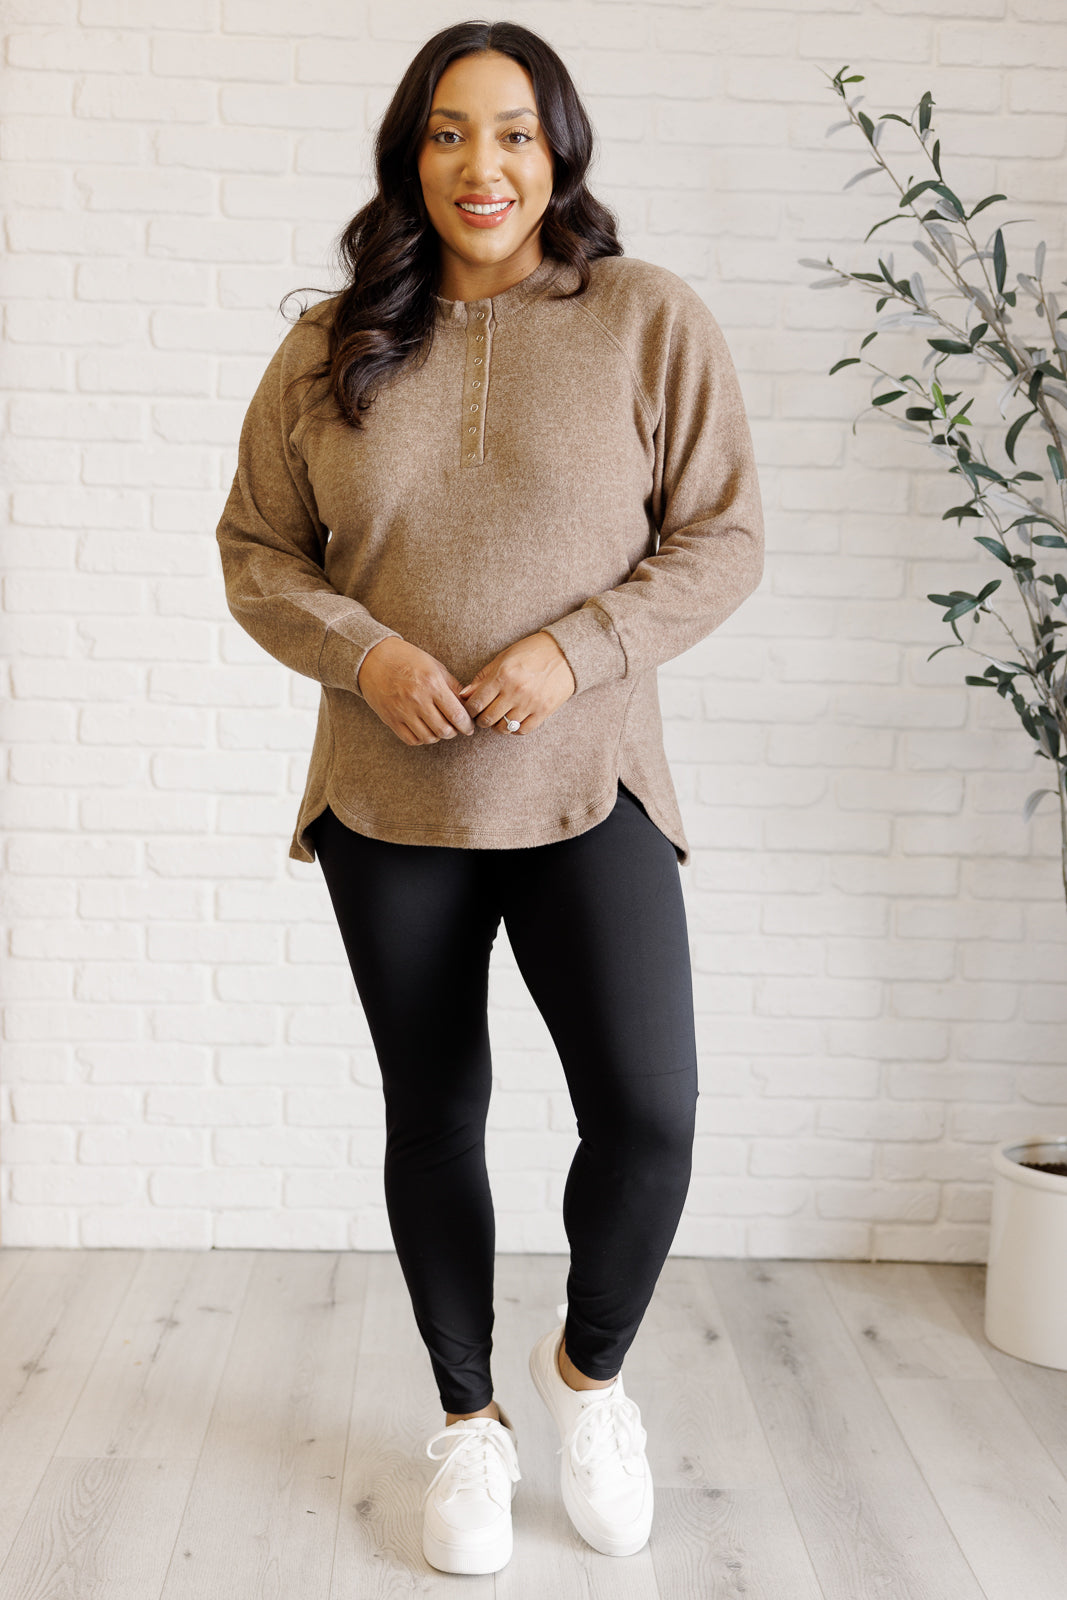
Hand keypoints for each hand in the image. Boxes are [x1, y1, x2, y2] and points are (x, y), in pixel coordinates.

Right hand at [357, 636, 476, 744]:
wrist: (373, 658)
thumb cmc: (407, 659)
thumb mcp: (434, 666)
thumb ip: (452, 686)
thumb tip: (467, 703)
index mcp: (432, 684)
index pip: (456, 715)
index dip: (466, 725)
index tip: (468, 727)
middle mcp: (418, 700)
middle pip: (444, 730)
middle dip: (454, 732)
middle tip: (455, 728)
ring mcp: (403, 711)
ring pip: (428, 738)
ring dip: (437, 736)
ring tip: (439, 728)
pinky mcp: (390, 719)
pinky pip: (411, 740)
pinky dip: (421, 739)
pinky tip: (423, 730)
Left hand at [458, 631, 575, 734]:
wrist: (565, 653)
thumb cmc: (531, 652)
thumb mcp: (504, 657)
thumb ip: (483, 677)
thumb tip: (465, 695)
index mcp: (502, 675)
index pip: (475, 703)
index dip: (469, 710)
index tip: (471, 708)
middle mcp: (515, 691)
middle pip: (487, 719)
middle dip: (481, 720)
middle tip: (483, 715)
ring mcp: (530, 703)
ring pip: (503, 727)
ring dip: (497, 726)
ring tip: (498, 718)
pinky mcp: (543, 711)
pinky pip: (522, 730)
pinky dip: (514, 729)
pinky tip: (514, 720)